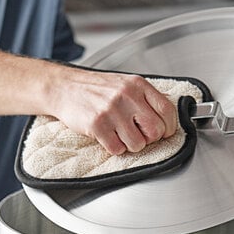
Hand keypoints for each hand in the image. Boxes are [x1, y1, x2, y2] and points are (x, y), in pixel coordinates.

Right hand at [49, 67, 177, 154]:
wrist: (64, 87)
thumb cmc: (97, 89)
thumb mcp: (125, 84)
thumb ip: (145, 98)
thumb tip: (167, 119)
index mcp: (138, 85)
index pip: (167, 110)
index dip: (169, 127)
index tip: (164, 132)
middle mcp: (127, 95)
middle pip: (156, 131)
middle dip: (149, 139)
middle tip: (138, 134)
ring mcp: (112, 110)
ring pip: (137, 144)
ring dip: (130, 145)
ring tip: (119, 134)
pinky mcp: (97, 124)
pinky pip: (117, 149)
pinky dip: (114, 147)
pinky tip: (107, 136)